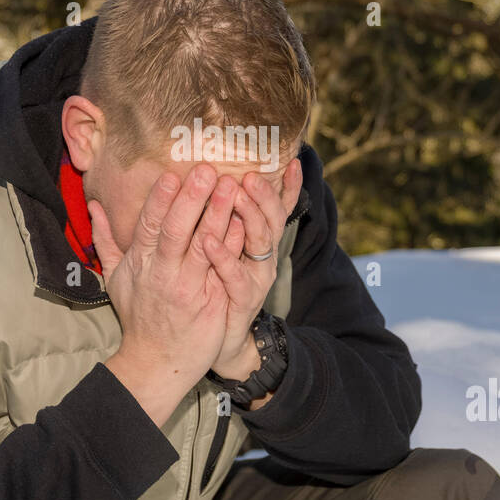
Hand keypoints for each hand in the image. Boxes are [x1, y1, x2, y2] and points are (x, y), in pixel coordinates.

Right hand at [89, 164, 237, 417]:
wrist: (155, 363)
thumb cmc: (137, 317)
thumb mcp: (115, 278)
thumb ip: (105, 240)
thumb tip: (94, 206)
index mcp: (140, 264)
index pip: (148, 226)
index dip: (160, 200)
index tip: (171, 173)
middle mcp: (162, 274)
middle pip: (177, 231)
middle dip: (192, 199)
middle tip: (207, 170)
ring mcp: (187, 289)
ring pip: (204, 246)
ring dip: (218, 215)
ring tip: (232, 187)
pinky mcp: (209, 303)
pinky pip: (222, 269)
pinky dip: (232, 246)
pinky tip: (244, 225)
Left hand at [203, 157, 302, 380]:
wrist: (222, 339)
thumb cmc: (221, 287)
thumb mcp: (230, 248)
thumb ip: (229, 218)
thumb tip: (225, 180)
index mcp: (260, 240)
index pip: (279, 208)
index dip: (288, 186)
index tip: (291, 160)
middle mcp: (264, 256)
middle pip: (272, 219)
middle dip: (264, 195)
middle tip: (251, 175)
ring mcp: (257, 277)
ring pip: (260, 242)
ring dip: (249, 216)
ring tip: (235, 195)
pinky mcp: (242, 299)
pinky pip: (235, 275)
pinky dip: (223, 256)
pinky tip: (208, 240)